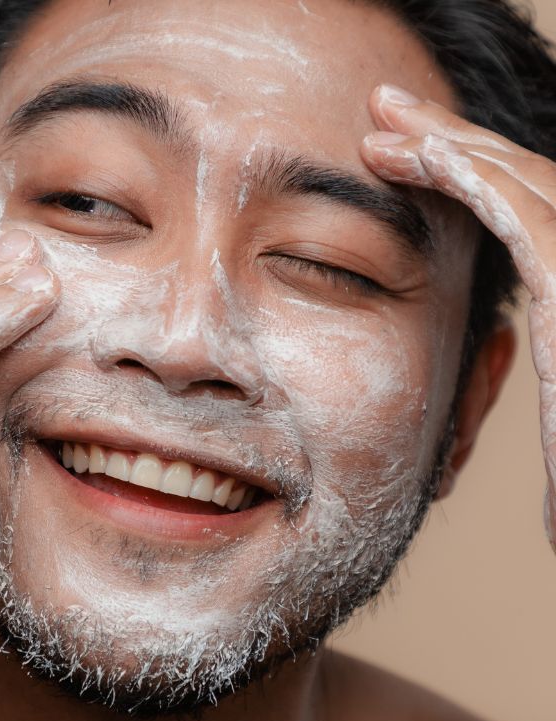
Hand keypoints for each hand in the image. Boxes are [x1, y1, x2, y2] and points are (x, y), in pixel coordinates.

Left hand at [360, 84, 555, 547]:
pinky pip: (532, 222)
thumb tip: (486, 347)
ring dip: (450, 145)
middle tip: (386, 111)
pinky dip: (481, 183)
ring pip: (523, 185)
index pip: (520, 209)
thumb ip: (495, 365)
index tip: (397, 156)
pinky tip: (429, 157)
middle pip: (519, 182)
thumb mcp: (544, 405)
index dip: (460, 172)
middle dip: (449, 139)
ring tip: (385, 119)